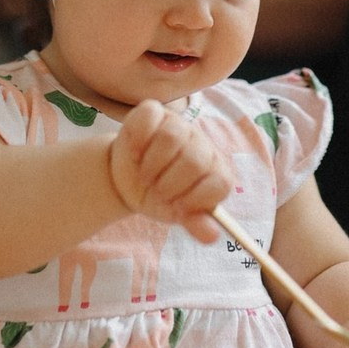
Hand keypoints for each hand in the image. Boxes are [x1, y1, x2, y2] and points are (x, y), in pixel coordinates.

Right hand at [109, 101, 232, 241]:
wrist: (129, 179)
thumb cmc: (160, 196)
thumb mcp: (176, 213)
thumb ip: (194, 222)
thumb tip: (211, 236)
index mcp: (216, 169)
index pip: (219, 182)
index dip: (195, 199)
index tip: (176, 208)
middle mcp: (202, 144)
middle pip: (193, 161)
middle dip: (169, 184)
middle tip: (156, 191)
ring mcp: (179, 124)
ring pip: (171, 137)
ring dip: (151, 164)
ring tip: (145, 175)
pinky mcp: (154, 111)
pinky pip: (149, 116)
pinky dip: (137, 139)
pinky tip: (134, 153)